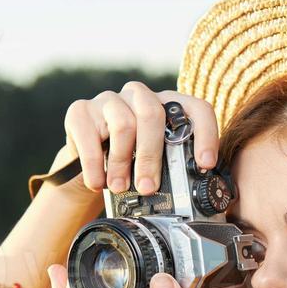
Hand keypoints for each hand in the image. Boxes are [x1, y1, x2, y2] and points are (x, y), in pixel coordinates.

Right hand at [61, 81, 220, 195]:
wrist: (88, 169)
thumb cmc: (130, 167)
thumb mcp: (157, 166)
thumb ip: (176, 168)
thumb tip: (197, 191)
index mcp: (168, 106)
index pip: (196, 108)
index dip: (205, 134)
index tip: (205, 164)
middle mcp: (140, 96)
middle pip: (152, 114)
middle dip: (151, 157)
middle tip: (148, 188)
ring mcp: (110, 100)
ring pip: (123, 124)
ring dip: (121, 162)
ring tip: (119, 187)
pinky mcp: (81, 111)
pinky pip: (90, 135)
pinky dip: (94, 165)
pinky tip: (97, 182)